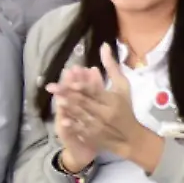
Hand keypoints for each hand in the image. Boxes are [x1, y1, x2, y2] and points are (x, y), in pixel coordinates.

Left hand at [48, 45, 155, 168]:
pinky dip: (73, 125)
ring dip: (69, 108)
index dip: (84, 86)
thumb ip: (111, 67)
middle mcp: (105, 112)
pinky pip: (82, 130)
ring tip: (57, 100)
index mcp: (112, 99)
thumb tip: (103, 45)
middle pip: (85, 102)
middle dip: (68, 94)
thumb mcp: (122, 85)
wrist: (131, 137)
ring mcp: (99, 125)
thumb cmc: (125, 107)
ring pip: (82, 115)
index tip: (72, 82)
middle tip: (52, 87)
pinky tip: (63, 120)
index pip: (96, 91)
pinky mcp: (94, 136)